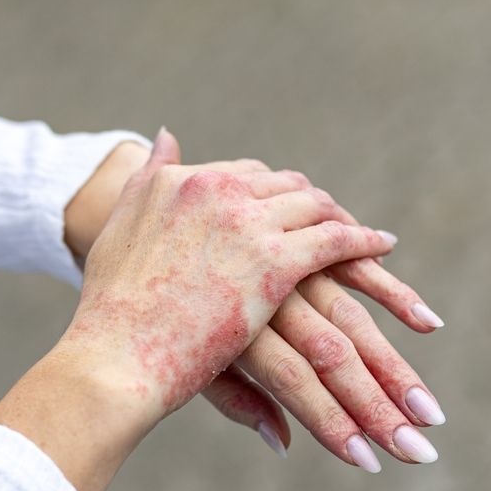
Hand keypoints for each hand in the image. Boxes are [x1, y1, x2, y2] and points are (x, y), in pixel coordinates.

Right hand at [63, 127, 394, 420]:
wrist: (112, 357)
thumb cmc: (109, 311)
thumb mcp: (122, 225)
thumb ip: (148, 177)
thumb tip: (167, 133)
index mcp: (178, 181)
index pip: (248, 174)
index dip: (279, 194)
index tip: (296, 211)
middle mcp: (214, 188)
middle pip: (288, 187)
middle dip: (317, 204)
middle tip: (341, 222)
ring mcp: (245, 221)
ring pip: (316, 209)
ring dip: (347, 222)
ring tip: (368, 238)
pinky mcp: (272, 262)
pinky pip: (335, 240)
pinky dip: (364, 243)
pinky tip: (382, 249)